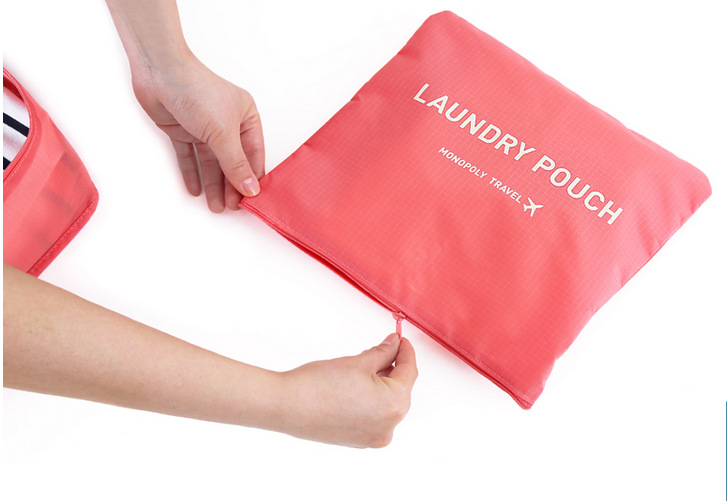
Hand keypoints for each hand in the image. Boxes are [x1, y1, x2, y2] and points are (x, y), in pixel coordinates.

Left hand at [131, 55, 264, 211]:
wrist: (159, 71)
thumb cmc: (198, 91)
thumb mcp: (223, 132)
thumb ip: (236, 163)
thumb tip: (251, 189)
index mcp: (246, 118)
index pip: (253, 154)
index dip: (252, 178)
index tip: (250, 201)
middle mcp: (227, 123)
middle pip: (232, 161)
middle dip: (231, 185)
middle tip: (231, 208)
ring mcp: (204, 127)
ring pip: (211, 162)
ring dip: (213, 184)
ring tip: (215, 207)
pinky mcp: (183, 130)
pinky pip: (189, 157)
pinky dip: (192, 173)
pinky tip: (195, 191)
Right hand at [276, 333, 417, 447]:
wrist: (287, 406)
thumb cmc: (319, 385)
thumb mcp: (358, 362)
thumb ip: (383, 353)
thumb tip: (394, 345)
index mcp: (394, 405)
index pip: (409, 372)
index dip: (406, 352)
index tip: (401, 340)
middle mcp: (389, 426)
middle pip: (400, 390)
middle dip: (393, 367)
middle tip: (385, 347)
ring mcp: (374, 437)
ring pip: (387, 403)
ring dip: (382, 383)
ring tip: (367, 364)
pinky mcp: (359, 441)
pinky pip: (375, 416)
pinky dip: (372, 399)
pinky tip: (359, 384)